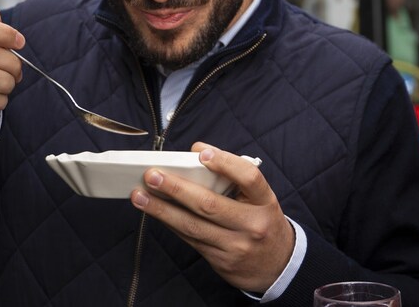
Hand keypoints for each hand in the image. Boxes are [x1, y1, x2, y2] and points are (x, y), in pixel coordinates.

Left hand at [130, 142, 294, 292]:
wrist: (277, 265)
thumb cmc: (262, 221)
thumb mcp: (259, 198)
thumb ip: (234, 177)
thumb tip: (196, 154)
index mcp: (265, 202)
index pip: (249, 178)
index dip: (226, 163)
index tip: (202, 153)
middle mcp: (252, 225)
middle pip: (210, 204)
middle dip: (177, 188)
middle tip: (153, 175)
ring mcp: (235, 245)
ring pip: (193, 225)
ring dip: (162, 209)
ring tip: (140, 195)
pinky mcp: (220, 260)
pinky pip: (190, 238)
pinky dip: (170, 223)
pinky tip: (155, 212)